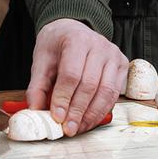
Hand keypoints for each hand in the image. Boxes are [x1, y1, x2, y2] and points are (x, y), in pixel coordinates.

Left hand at [26, 19, 127, 135]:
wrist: (72, 29)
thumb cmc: (57, 45)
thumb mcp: (41, 60)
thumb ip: (37, 85)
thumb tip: (35, 110)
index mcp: (76, 39)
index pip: (71, 74)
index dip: (64, 98)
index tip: (57, 117)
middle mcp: (99, 45)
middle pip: (90, 85)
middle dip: (78, 111)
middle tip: (67, 129)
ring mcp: (113, 54)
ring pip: (106, 92)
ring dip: (91, 115)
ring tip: (78, 128)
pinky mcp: (122, 64)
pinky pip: (115, 93)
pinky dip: (102, 110)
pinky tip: (89, 120)